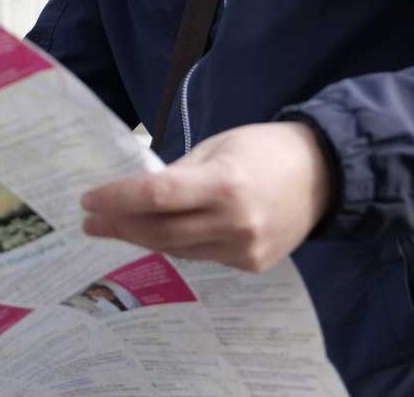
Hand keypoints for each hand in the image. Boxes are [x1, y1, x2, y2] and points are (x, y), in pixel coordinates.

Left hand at [81, 121, 332, 272]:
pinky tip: (156, 234)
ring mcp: (245, 249)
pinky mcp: (252, 265)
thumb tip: (136, 195)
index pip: (156, 196)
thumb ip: (178, 175)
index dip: (117, 199)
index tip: (89, 200)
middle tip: (89, 222)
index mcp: (225, 184)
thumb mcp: (217, 147)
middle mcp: (235, 223)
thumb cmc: (264, 149)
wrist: (325, 174)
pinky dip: (175, 244)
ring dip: (142, 238)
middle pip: (161, 230)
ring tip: (113, 227)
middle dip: (120, 225)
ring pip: (177, 249)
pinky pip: (200, 256)